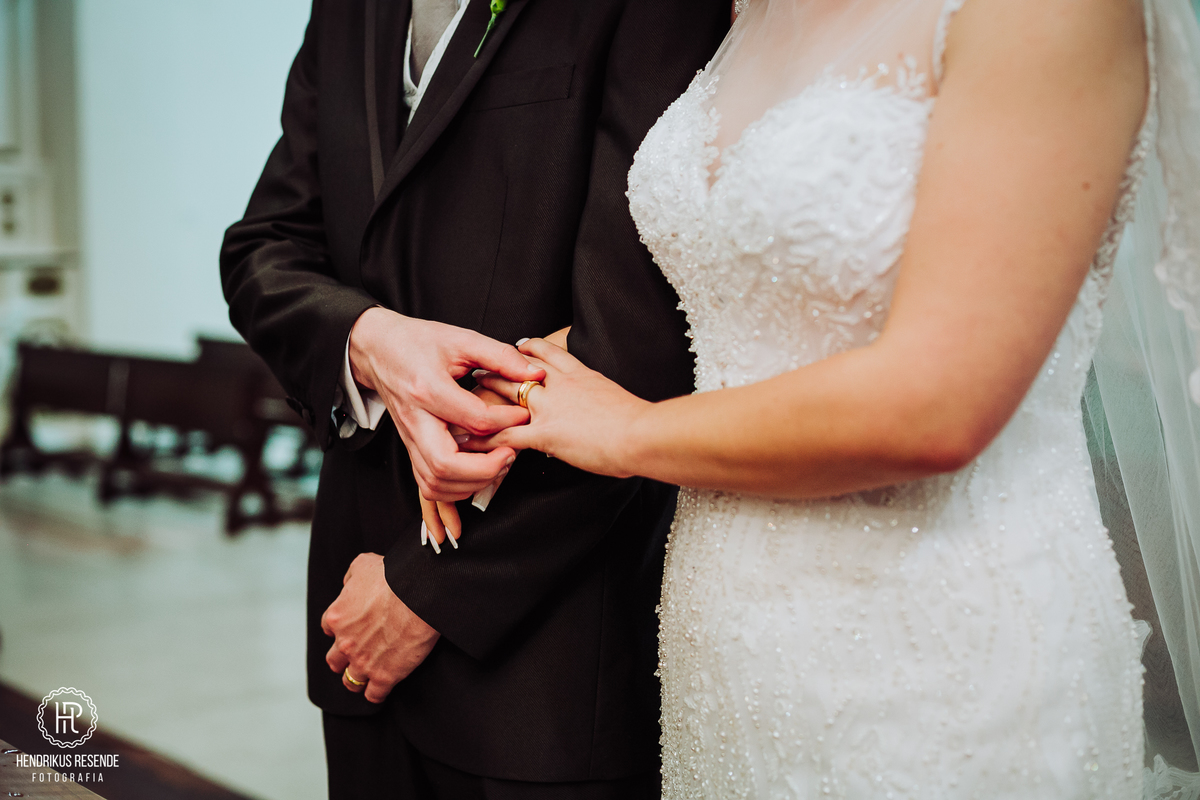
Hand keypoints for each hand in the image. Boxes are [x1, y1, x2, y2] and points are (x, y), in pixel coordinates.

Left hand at [321, 553, 439, 703]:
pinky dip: (376, 693)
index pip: (329, 628)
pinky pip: (374, 695)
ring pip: (350, 681)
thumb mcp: (363, 564)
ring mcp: (364, 662)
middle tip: (357, 653)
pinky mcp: (385, 676)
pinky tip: (382, 687)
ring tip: (367, 675)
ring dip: (357, 678)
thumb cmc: (393, 576)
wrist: (418, 593)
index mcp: (337, 616)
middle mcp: (345, 643)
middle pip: (335, 661)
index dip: (341, 628)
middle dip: (343, 658)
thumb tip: (349, 585)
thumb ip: (351, 577)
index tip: (352, 627)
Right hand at [348, 308, 544, 499]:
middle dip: (486, 468)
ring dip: (471, 483)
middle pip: (446, 464)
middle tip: (510, 453)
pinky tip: (475, 476)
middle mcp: (415, 420)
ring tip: (497, 463)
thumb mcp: (462, 339)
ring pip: (435, 482)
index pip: (474, 420)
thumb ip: (501, 356)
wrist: (378, 349)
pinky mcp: (410, 448)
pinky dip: (454, 490)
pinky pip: (427, 485)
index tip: (524, 413)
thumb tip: (535, 374)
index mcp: (428, 388)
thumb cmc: (418, 342)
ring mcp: (409, 438)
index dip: (507, 421)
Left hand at [469, 337, 649, 477]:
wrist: (641, 433)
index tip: (519, 345)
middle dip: (497, 368)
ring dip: (485, 395)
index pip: (550, 354)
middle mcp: (561, 386)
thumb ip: (601, 401)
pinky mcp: (544, 433)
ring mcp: (550, 408)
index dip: (531, 349)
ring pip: (508, 396)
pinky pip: (506, 434)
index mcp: (582, 375)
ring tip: (467, 395)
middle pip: (520, 370)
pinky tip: (471, 439)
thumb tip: (599, 411)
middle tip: (479, 368)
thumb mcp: (618, 401)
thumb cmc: (640, 423)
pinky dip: (486, 437)